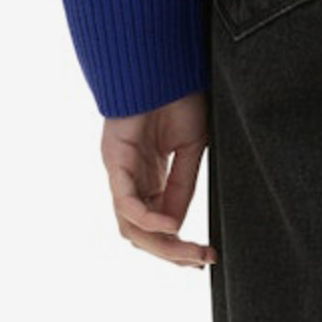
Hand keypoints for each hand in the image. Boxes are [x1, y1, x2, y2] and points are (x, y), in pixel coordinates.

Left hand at [100, 89, 216, 268]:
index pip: (157, 225)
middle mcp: (130, 178)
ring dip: (160, 244)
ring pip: (130, 225)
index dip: (179, 246)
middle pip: (141, 233)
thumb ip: (182, 185)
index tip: (207, 257)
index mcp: (148, 177)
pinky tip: (170, 225)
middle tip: (200, 261)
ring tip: (189, 251)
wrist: (167, 61)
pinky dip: (147, 218)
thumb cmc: (178, 94)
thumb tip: (178, 225)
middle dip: (171, 252)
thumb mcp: (191, 146)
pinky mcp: (115, 159)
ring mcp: (119, 170)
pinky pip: (126, 200)